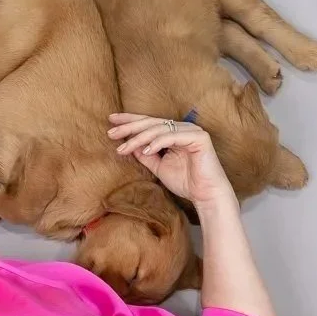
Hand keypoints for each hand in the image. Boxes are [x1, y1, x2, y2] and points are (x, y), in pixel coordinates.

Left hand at [107, 114, 235, 209]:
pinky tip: (145, 150)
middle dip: (129, 127)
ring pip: (159, 129)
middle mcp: (183, 128)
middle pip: (151, 123)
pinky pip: (172, 137)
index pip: (149, 122)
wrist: (205, 194)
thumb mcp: (158, 166)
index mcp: (174, 132)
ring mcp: (192, 131)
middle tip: (111, 133)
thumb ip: (145, 154)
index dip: (130, 120)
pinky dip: (156, 143)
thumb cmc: (185, 181)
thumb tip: (128, 144)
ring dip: (138, 138)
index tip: (111, 121)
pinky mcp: (199, 138)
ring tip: (123, 149)